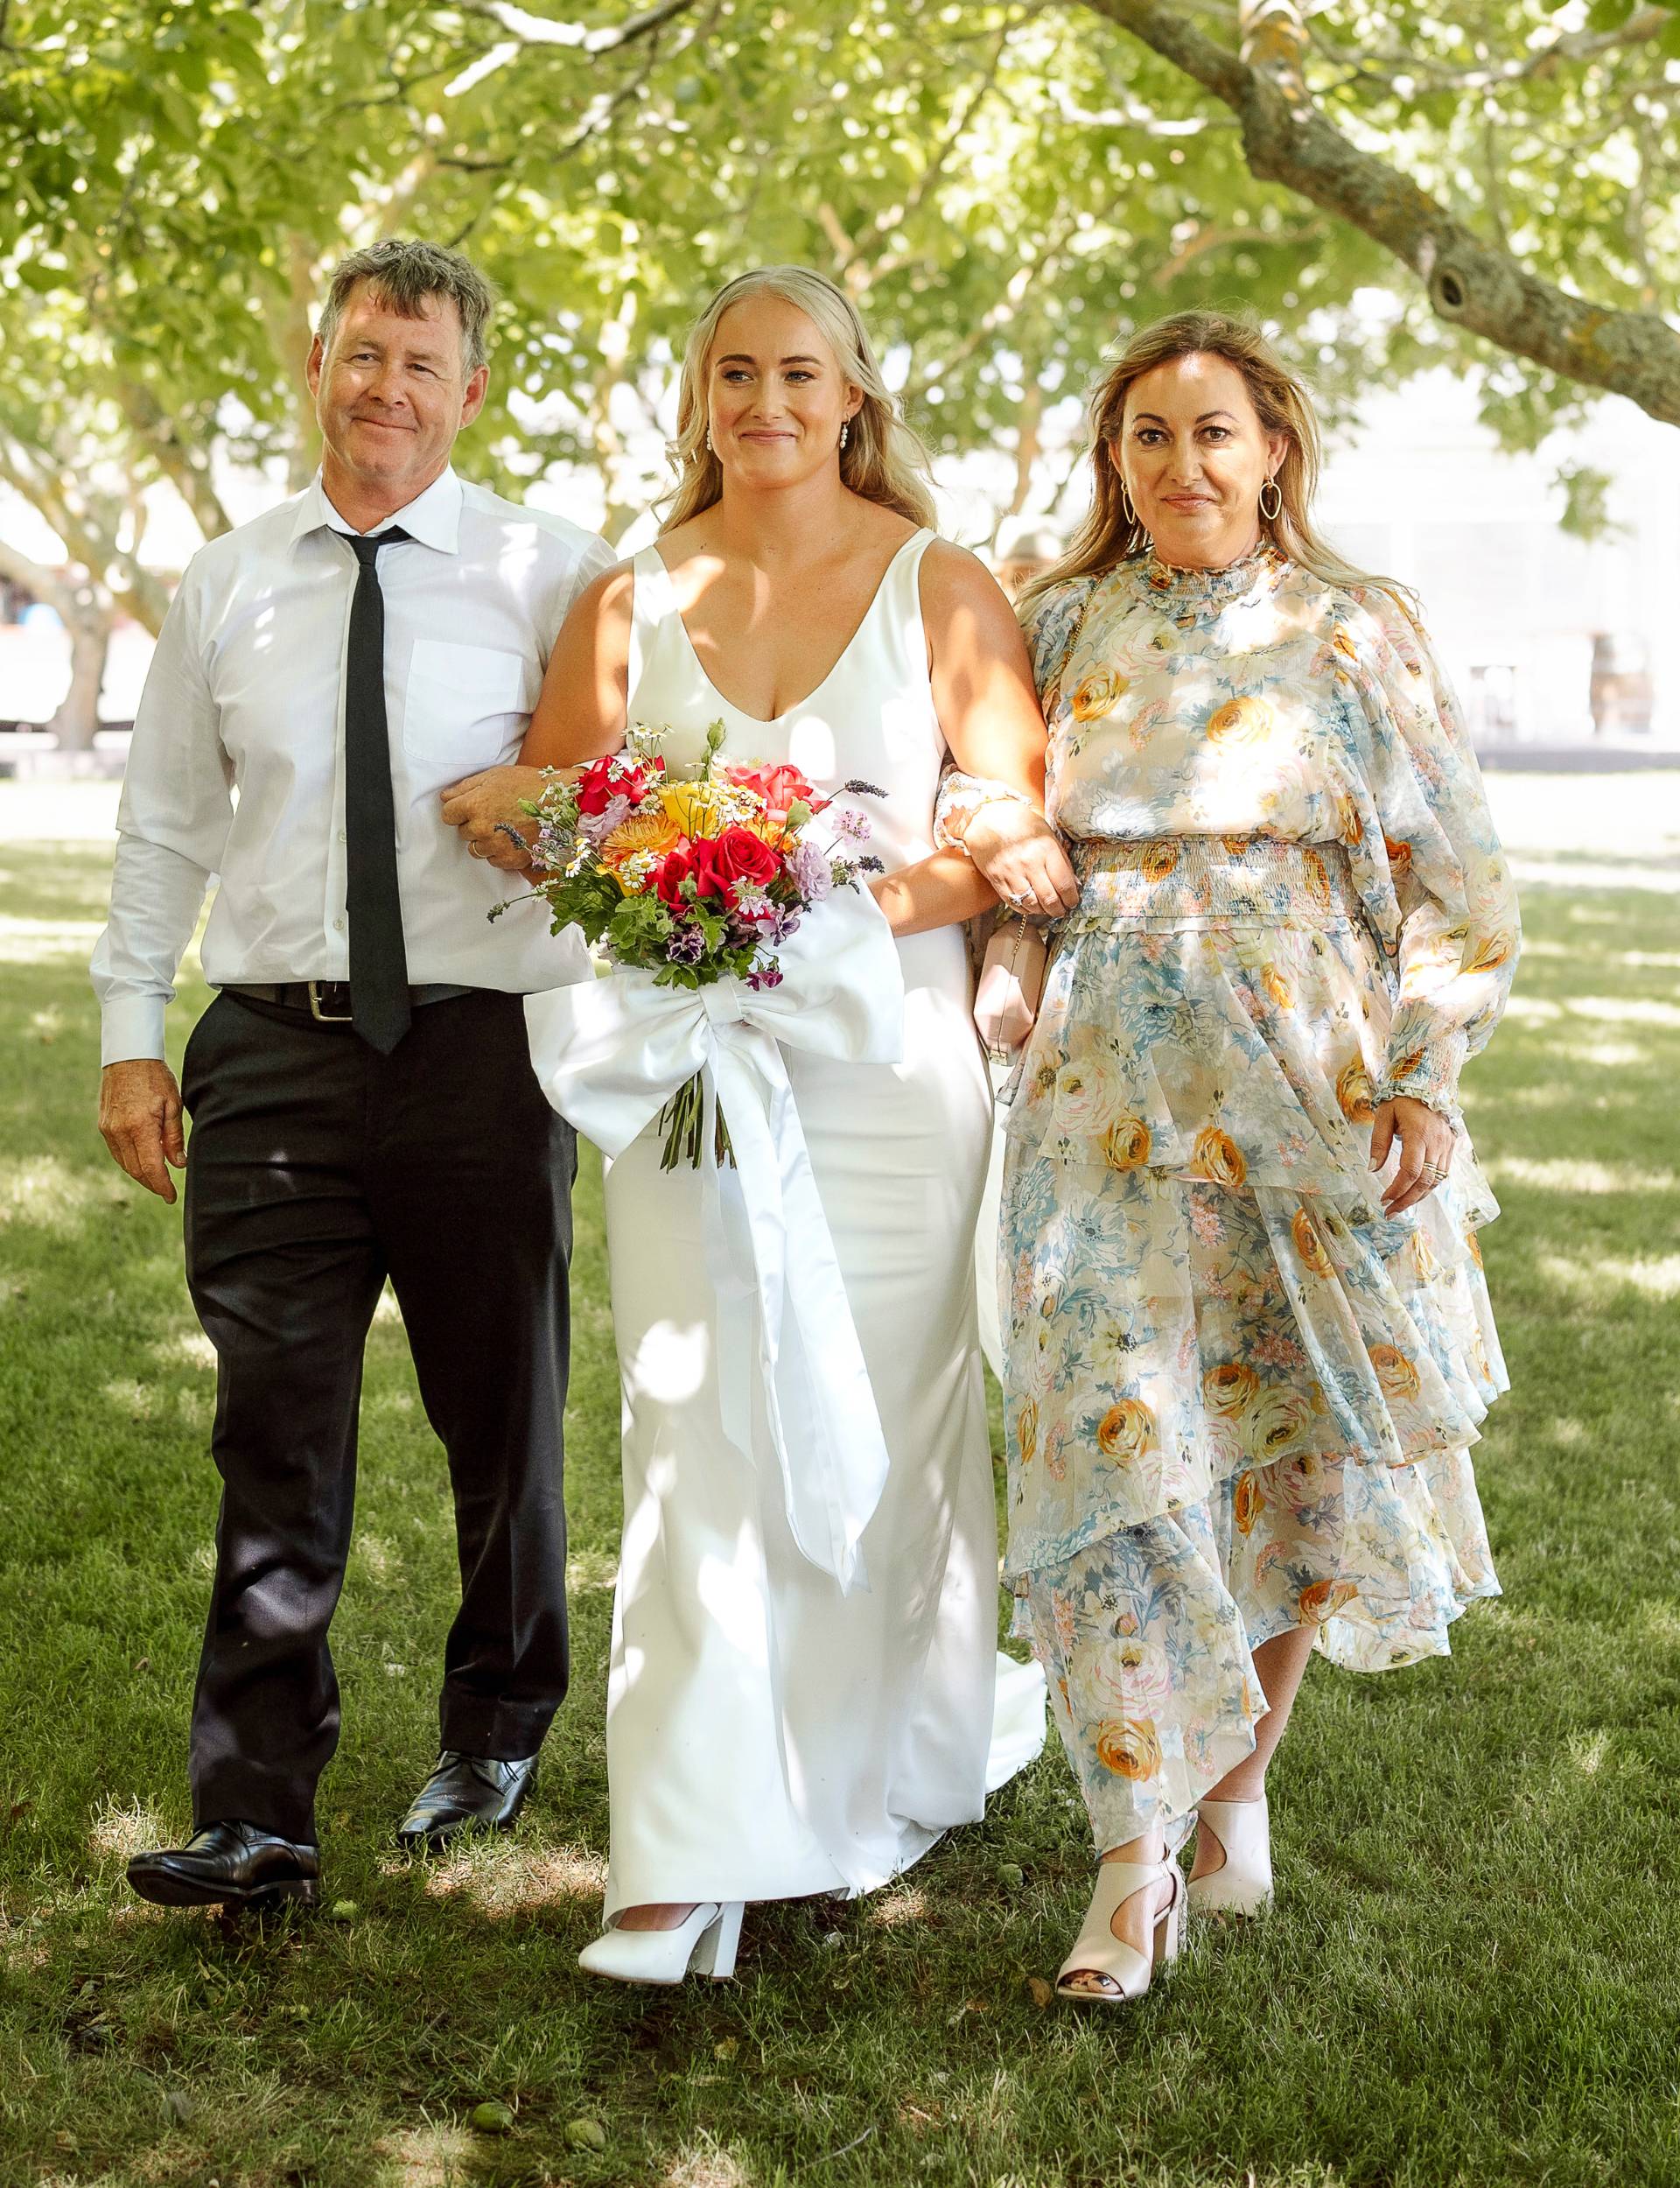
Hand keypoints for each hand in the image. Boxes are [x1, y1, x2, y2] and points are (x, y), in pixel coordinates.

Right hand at [99, 1059, 185, 1203]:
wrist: (128, 1057)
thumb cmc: (155, 1078)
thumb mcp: (173, 1105)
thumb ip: (174, 1137)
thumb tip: (178, 1164)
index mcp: (139, 1127)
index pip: (151, 1167)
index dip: (162, 1185)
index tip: (171, 1197)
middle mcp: (120, 1131)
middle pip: (136, 1170)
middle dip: (152, 1184)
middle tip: (167, 1192)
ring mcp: (108, 1129)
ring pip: (125, 1164)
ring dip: (141, 1176)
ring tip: (158, 1181)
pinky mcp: (104, 1126)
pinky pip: (117, 1153)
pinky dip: (131, 1163)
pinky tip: (143, 1164)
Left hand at [440, 765, 548, 870]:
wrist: (562, 803)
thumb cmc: (529, 785)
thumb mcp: (494, 776)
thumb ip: (465, 787)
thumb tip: (446, 796)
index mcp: (474, 805)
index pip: (448, 815)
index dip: (458, 810)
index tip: (471, 807)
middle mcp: (481, 828)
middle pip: (462, 833)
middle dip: (473, 824)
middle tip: (495, 814)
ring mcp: (496, 846)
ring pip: (476, 849)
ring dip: (485, 841)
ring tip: (504, 828)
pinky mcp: (510, 860)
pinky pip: (493, 861)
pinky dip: (500, 852)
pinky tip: (512, 839)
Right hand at [958, 802, 1079, 919]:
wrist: (987, 818)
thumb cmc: (1021, 824)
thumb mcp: (1048, 834)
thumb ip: (1061, 859)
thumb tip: (1073, 883)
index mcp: (1046, 850)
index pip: (1064, 884)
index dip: (1071, 898)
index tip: (1073, 901)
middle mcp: (1030, 863)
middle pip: (1049, 899)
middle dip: (1058, 909)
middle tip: (1062, 910)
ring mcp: (1012, 873)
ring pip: (1032, 905)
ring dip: (1042, 911)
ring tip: (1047, 909)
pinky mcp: (997, 880)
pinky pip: (1014, 903)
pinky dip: (1025, 909)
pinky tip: (1030, 906)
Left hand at [1370, 1096, 1453, 1215]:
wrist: (1429, 1083)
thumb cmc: (1402, 1098)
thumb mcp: (1384, 1115)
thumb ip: (1379, 1142)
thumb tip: (1373, 1169)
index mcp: (1419, 1134)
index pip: (1411, 1171)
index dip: (1397, 1189)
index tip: (1383, 1199)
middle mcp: (1437, 1143)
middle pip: (1425, 1181)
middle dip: (1406, 1200)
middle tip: (1390, 1212)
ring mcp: (1447, 1145)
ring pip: (1436, 1181)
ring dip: (1418, 1197)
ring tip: (1400, 1206)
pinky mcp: (1452, 1147)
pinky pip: (1442, 1174)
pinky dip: (1429, 1186)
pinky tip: (1415, 1192)